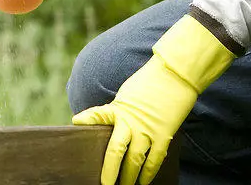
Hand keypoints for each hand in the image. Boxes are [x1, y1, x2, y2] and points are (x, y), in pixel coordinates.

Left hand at [72, 15, 234, 184]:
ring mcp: (147, 130)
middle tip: (105, 184)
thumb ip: (116, 113)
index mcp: (118, 108)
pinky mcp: (163, 136)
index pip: (98, 115)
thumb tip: (110, 127)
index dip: (87, 120)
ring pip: (135, 161)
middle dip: (110, 170)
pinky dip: (148, 173)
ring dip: (129, 177)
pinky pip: (154, 160)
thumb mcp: (125, 96)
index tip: (76, 124)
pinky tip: (143, 181)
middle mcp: (130, 121)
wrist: (174, 76)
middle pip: (116, 150)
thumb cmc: (147, 85)